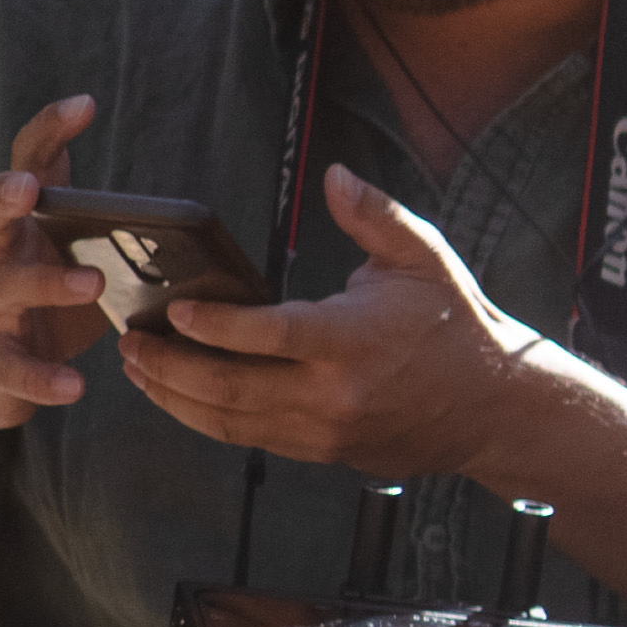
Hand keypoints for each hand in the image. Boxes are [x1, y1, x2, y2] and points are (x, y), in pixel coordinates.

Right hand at [0, 97, 111, 430]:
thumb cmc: (33, 301)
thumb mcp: (64, 255)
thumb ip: (107, 232)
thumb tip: (189, 220)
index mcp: (18, 223)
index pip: (27, 164)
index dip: (47, 131)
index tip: (83, 104)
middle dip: (4, 194)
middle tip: (31, 188)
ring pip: (4, 285)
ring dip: (46, 282)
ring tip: (93, 282)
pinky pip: (13, 367)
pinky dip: (42, 376)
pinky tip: (74, 385)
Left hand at [122, 164, 567, 481]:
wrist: (496, 408)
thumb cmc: (456, 326)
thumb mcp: (424, 258)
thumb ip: (373, 215)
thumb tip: (334, 176)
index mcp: (354, 340)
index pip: (268, 335)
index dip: (214, 326)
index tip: (175, 311)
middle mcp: (334, 392)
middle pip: (229, 387)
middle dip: (169, 366)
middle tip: (131, 341)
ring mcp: (325, 429)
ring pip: (229, 421)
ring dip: (174, 397)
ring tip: (139, 370)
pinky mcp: (322, 450)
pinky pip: (250, 439)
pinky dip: (206, 419)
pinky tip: (180, 397)